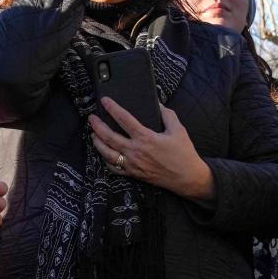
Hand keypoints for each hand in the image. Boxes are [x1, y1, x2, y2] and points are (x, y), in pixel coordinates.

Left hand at [88, 98, 215, 200]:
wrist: (187, 177)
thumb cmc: (184, 153)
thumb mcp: (179, 130)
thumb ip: (167, 115)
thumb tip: (157, 103)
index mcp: (146, 138)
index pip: (124, 119)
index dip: (112, 108)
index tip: (104, 101)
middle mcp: (135, 151)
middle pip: (109, 136)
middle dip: (97, 125)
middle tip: (91, 118)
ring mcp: (132, 164)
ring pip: (106, 153)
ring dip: (97, 142)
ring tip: (92, 134)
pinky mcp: (132, 173)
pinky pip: (113, 167)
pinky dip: (105, 159)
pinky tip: (103, 152)